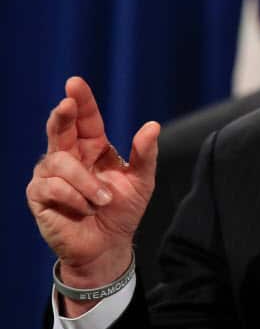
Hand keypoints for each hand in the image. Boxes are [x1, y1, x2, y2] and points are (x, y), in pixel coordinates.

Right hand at [27, 77, 157, 308]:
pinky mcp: (39, 196)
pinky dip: (75, 198)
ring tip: (102, 201)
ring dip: (86, 183)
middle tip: (67, 104)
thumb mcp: (141, 181)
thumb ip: (145, 154)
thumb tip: (152, 125)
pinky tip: (84, 209)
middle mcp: (67, 156)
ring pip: (59, 162)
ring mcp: (50, 175)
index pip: (86, 119)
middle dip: (62, 115)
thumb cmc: (122, 210)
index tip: (75, 83)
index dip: (81, 100)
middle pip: (59, 128)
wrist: (108, 245)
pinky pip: (52, 187)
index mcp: (92, 148)